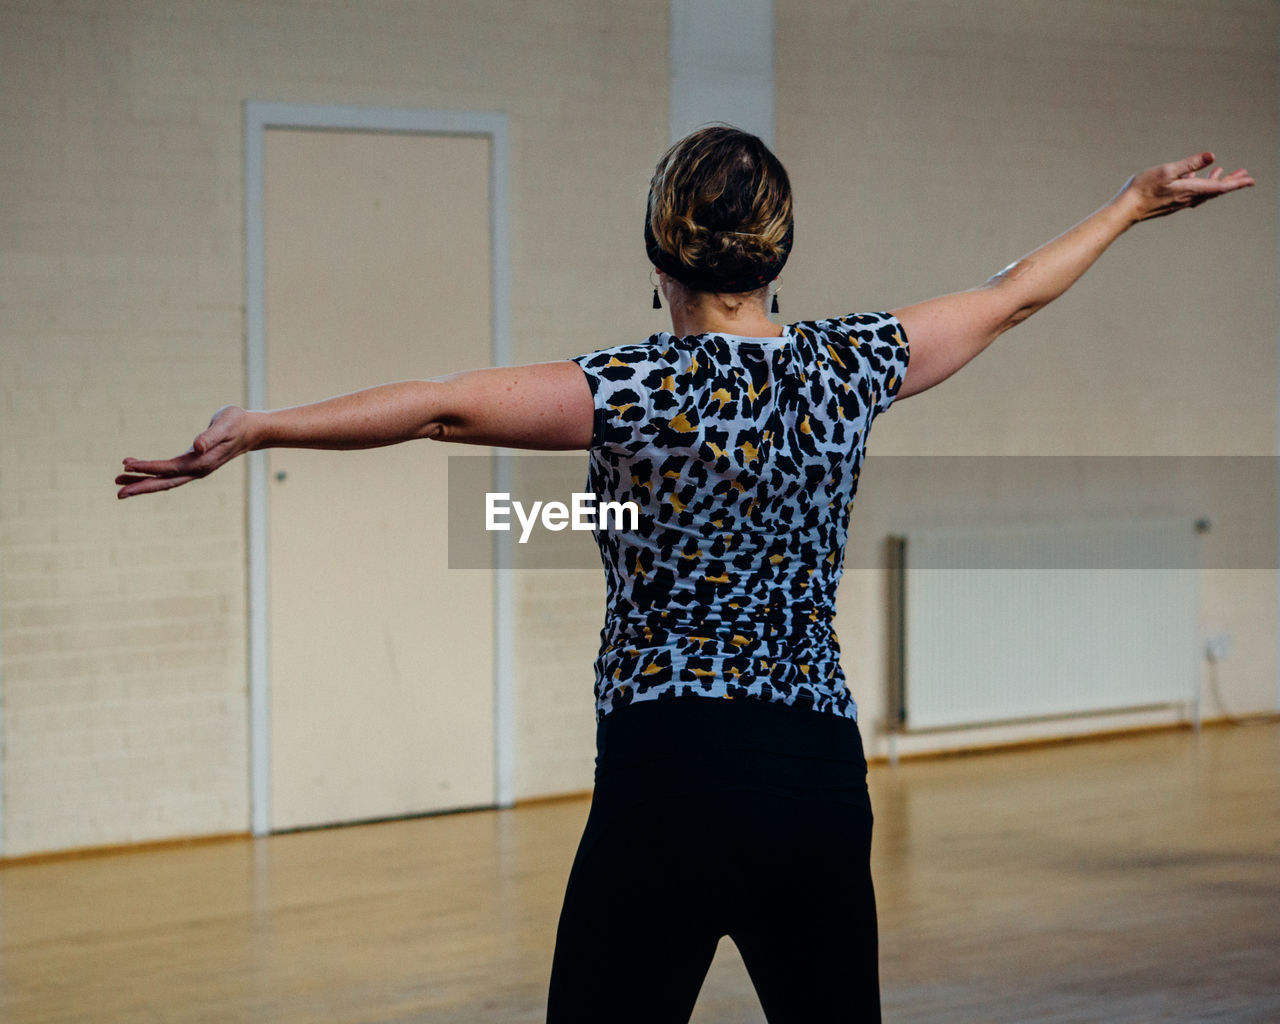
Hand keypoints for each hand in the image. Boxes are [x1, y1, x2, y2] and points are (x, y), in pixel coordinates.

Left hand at [115, 405, 254, 498]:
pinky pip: (169, 474)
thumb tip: (197, 446)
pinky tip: (141, 472)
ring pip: (165, 480)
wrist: (252, 431)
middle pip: (165, 483)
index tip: (126, 465)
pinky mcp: (194, 465)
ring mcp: (196, 470)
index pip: (169, 468)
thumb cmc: (237, 423)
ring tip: (120, 481)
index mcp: (202, 462)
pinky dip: (153, 475)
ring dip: (143, 483)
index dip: (147, 468)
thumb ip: (211, 436)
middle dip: (141, 487)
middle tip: (118, 492)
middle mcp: (198, 470)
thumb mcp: (225, 425)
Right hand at [1120, 152, 1253, 222]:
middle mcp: (1188, 198)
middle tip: (1246, 176)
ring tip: (1224, 173)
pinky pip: (1192, 193)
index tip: (1250, 180)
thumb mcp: (1167, 171)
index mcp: (1190, 190)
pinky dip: (1200, 185)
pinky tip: (1195, 178)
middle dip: (1231, 182)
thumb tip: (1212, 156)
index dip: (1236, 182)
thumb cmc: (1143, 189)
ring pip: (1204, 192)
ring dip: (1217, 183)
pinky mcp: (1171, 202)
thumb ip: (1190, 163)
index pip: (1219, 187)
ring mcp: (1179, 201)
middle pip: (1215, 190)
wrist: (1126, 210)